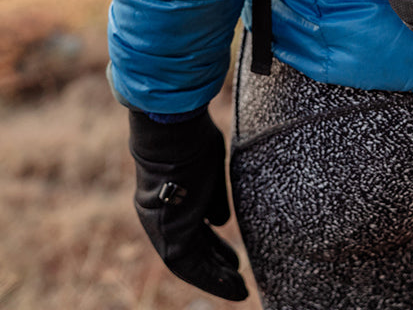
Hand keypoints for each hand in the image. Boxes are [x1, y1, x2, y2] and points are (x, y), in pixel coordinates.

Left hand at [129, 109, 249, 300]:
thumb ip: (212, 198)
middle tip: (237, 276)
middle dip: (215, 265)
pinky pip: (192, 267)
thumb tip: (220, 222)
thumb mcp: (208, 169)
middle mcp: (161, 219)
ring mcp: (163, 229)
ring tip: (239, 290)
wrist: (171, 134)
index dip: (211, 244)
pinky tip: (234, 285)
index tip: (231, 255)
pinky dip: (213, 279)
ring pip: (191, 263)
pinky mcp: (172, 236)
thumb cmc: (192, 139)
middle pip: (192, 249)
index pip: (192, 229)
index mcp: (169, 199)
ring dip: (216, 278)